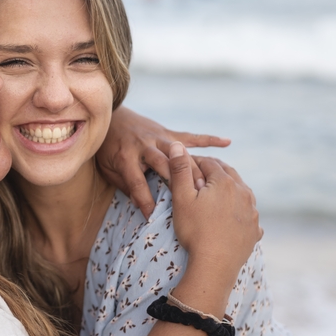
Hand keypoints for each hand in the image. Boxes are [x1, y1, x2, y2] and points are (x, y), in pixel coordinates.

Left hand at [96, 106, 230, 218]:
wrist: (111, 118)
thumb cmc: (108, 148)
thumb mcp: (108, 168)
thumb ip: (125, 185)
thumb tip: (140, 205)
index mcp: (126, 157)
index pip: (136, 183)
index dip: (144, 201)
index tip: (152, 218)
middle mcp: (144, 146)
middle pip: (163, 165)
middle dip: (177, 181)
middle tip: (192, 199)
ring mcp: (157, 137)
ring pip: (179, 153)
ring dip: (194, 167)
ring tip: (208, 184)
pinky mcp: (167, 132)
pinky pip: (190, 136)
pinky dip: (208, 139)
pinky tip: (227, 142)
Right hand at [168, 143, 261, 285]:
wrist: (215, 264)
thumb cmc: (194, 230)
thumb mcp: (181, 197)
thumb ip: (180, 169)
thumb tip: (178, 145)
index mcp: (225, 182)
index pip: (209, 162)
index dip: (194, 161)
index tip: (183, 166)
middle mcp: (244, 192)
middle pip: (228, 173)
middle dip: (212, 171)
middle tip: (197, 176)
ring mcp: (252, 211)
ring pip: (240, 191)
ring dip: (227, 188)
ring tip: (213, 194)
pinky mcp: (255, 229)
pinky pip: (247, 211)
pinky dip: (237, 208)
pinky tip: (229, 215)